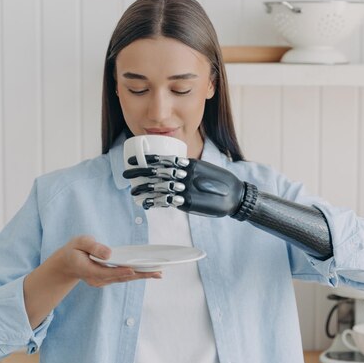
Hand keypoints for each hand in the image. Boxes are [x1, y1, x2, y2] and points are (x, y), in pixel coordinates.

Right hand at [51, 235, 160, 287]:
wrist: (68, 263)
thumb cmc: (75, 249)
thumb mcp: (80, 242)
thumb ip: (94, 247)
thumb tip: (108, 253)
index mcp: (87, 269)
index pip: (106, 272)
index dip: (120, 271)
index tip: (133, 270)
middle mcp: (96, 279)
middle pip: (120, 277)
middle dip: (139, 275)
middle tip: (156, 272)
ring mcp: (102, 281)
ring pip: (124, 279)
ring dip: (141, 276)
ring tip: (157, 273)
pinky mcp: (108, 280)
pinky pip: (123, 277)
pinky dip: (136, 275)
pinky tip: (149, 272)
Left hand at [123, 155, 245, 216]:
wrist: (236, 196)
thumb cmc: (220, 182)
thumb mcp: (205, 169)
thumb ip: (190, 168)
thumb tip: (176, 168)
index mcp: (191, 164)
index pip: (166, 159)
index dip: (148, 159)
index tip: (135, 159)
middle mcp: (188, 174)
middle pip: (159, 172)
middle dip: (140, 173)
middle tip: (127, 174)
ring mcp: (188, 189)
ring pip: (160, 186)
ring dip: (144, 189)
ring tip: (133, 191)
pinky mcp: (189, 202)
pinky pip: (168, 201)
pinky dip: (155, 202)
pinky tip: (145, 203)